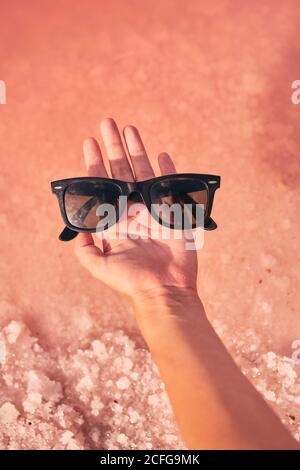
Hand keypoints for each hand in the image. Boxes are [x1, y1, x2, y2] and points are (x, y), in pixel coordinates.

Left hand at [75, 118, 197, 300]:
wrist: (163, 290)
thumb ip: (84, 246)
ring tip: (129, 129)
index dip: (95, 164)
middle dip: (114, 147)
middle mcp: (132, 209)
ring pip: (143, 172)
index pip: (102, 185)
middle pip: (121, 171)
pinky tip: (161, 154)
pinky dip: (168, 170)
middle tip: (107, 124)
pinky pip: (171, 185)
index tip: (90, 143)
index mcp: (114, 218)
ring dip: (136, 149)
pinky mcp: (173, 211)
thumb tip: (76, 223)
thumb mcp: (98, 265)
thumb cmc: (131, 280)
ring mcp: (153, 208)